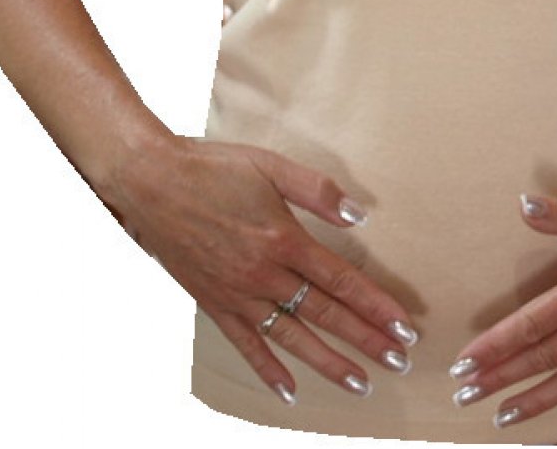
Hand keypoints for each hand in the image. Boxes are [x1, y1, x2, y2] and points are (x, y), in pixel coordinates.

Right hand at [109, 134, 419, 402]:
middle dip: (366, 339)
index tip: (405, 327)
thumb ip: (317, 190)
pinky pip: (245, 345)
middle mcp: (264, 275)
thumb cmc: (213, 168)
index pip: (342, 281)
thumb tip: (360, 214)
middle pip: (325, 314)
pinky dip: (267, 370)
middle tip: (400, 361)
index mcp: (284, 240)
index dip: (377, 306)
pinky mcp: (214, 303)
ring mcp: (238, 294)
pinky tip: (288, 391)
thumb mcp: (271, 165)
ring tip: (360, 384)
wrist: (151, 182)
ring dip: (329, 363)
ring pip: (292, 338)